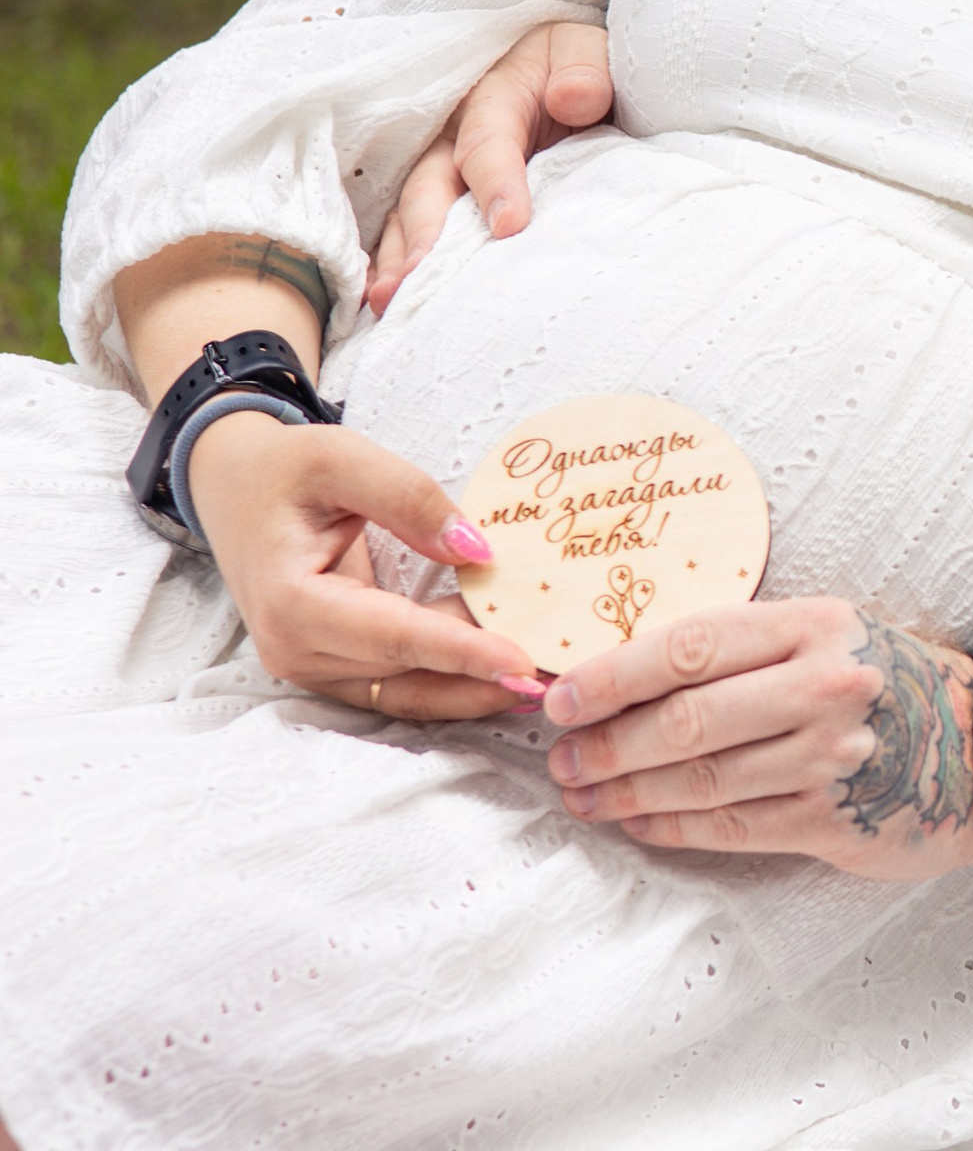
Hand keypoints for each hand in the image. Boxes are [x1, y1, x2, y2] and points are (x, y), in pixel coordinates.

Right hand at [185, 410, 542, 719]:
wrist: (234, 486)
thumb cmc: (283, 470)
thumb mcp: (340, 458)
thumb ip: (408, 498)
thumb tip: (477, 550)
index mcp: (291, 603)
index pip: (394, 636)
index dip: (462, 651)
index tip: (524, 659)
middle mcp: (295, 651)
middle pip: (406, 675)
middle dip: (483, 680)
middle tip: (561, 678)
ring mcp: (311, 668)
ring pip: (406, 691)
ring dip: (475, 689)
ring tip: (549, 681)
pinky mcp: (331, 669)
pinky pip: (398, 684)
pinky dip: (452, 681)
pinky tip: (506, 672)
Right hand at [366, 18, 615, 312]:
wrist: (568, 76)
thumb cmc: (579, 69)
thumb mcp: (589, 51)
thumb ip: (585, 68)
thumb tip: (574, 97)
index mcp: (494, 99)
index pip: (488, 142)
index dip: (496, 183)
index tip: (510, 226)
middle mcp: (454, 138)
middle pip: (431, 184)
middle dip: (425, 232)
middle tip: (422, 276)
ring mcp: (442, 171)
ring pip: (410, 214)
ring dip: (400, 257)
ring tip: (391, 300)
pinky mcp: (442, 201)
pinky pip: (409, 232)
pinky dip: (395, 265)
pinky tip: (385, 304)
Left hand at [541, 597, 972, 877]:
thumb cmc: (884, 686)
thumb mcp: (826, 637)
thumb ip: (742, 649)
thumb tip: (622, 674)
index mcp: (814, 625)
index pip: (690, 646)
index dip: (612, 676)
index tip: (560, 700)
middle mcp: (825, 685)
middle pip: (686, 720)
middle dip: (607, 744)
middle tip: (562, 759)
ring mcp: (833, 757)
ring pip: (702, 779)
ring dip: (627, 792)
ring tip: (584, 795)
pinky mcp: (835, 819)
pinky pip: (732, 826)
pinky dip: (673, 826)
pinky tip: (638, 823)